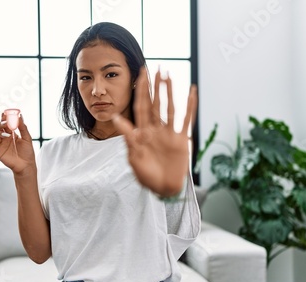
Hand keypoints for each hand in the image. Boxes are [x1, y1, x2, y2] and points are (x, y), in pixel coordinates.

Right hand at [0, 112, 35, 175]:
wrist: (26, 165)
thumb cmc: (27, 153)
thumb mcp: (27, 138)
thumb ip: (23, 127)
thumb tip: (20, 115)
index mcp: (11, 134)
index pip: (6, 124)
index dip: (4, 118)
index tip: (5, 113)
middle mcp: (4, 138)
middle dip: (1, 123)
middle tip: (6, 123)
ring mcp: (0, 145)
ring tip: (6, 134)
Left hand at [113, 67, 197, 196]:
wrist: (162, 189)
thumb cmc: (146, 176)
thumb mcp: (133, 156)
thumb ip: (127, 136)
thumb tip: (115, 117)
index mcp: (142, 133)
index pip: (141, 107)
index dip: (140, 91)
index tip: (139, 74)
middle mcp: (156, 130)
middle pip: (155, 103)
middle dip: (154, 86)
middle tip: (155, 68)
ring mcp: (169, 134)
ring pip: (169, 107)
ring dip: (169, 92)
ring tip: (169, 75)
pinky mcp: (181, 140)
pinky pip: (186, 120)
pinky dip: (189, 106)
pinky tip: (191, 91)